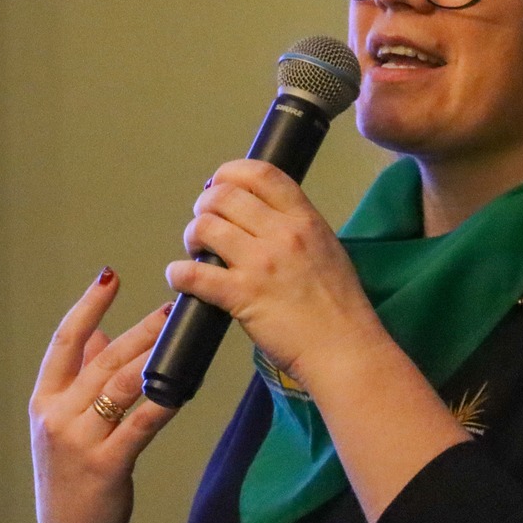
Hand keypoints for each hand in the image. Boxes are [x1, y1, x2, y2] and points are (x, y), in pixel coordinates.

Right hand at [29, 267, 178, 522]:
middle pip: (103, 360)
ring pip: (123, 387)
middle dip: (139, 330)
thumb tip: (101, 336)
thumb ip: (79, 379)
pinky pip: (141, 424)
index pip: (63, 342)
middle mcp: (57, 415)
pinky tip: (183, 387)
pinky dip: (163, 402)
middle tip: (170, 308)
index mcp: (44, 399)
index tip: (110, 277)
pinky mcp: (106, 465)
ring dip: (155, 358)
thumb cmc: (72, 477)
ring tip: (181, 339)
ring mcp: (79, 440)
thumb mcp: (63, 424)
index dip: (87, 306)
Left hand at [164, 159, 391, 390]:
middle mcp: (282, 233)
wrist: (345, 350)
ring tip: (197, 252)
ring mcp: (261, 263)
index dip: (229, 173)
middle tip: (205, 227)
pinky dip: (178, 273)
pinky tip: (181, 277)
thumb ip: (295, 227)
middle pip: (224, 196)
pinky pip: (192, 273)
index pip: (260, 173)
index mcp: (305, 219)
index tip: (218, 185)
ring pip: (204, 227)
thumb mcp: (326, 248)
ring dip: (192, 237)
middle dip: (204, 207)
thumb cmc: (338, 305)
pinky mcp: (241, 295)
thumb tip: (256, 215)